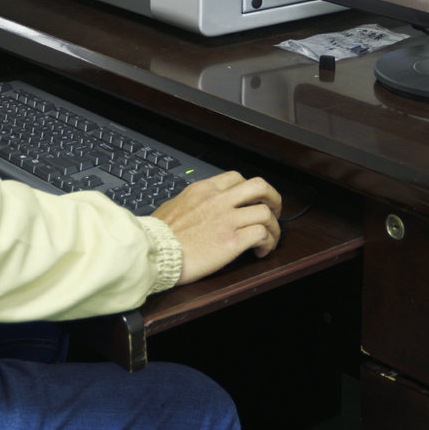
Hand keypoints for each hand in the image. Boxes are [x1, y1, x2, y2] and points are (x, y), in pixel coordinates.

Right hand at [152, 172, 282, 284]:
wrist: (154, 252)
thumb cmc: (159, 234)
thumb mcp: (174, 205)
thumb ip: (191, 201)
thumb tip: (196, 206)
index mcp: (204, 190)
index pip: (237, 177)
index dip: (250, 189)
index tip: (252, 200)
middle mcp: (219, 200)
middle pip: (260, 186)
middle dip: (273, 198)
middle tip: (274, 211)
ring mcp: (227, 219)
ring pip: (266, 212)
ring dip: (273, 227)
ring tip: (269, 238)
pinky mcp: (231, 241)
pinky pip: (262, 235)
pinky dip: (268, 243)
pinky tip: (261, 251)